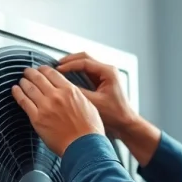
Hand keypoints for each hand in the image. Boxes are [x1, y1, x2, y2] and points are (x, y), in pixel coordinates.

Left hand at [11, 65, 104, 155]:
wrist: (84, 146)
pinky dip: (18, 94)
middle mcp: (56, 96)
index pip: (52, 73)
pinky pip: (24, 102)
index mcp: (70, 91)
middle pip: (39, 78)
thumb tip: (69, 91)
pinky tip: (15, 90)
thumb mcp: (88, 104)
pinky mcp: (37, 119)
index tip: (41, 69)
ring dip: (24, 82)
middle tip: (28, 71)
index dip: (44, 69)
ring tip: (21, 80)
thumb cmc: (89, 130)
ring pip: (30, 88)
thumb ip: (76, 95)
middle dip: (31, 73)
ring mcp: (45, 106)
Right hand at [58, 52, 160, 166]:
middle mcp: (107, 70)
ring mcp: (104, 75)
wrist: (125, 123)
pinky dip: (75, 72)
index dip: (69, 65)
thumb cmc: (115, 115)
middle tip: (56, 66)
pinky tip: (66, 77)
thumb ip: (79, 93)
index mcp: (108, 72)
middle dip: (69, 61)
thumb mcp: (94, 103)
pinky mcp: (101, 81)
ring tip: (58, 70)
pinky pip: (86, 72)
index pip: (85, 62)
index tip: (57, 69)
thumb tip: (63, 86)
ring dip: (72, 65)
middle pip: (85, 58)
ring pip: (85, 63)